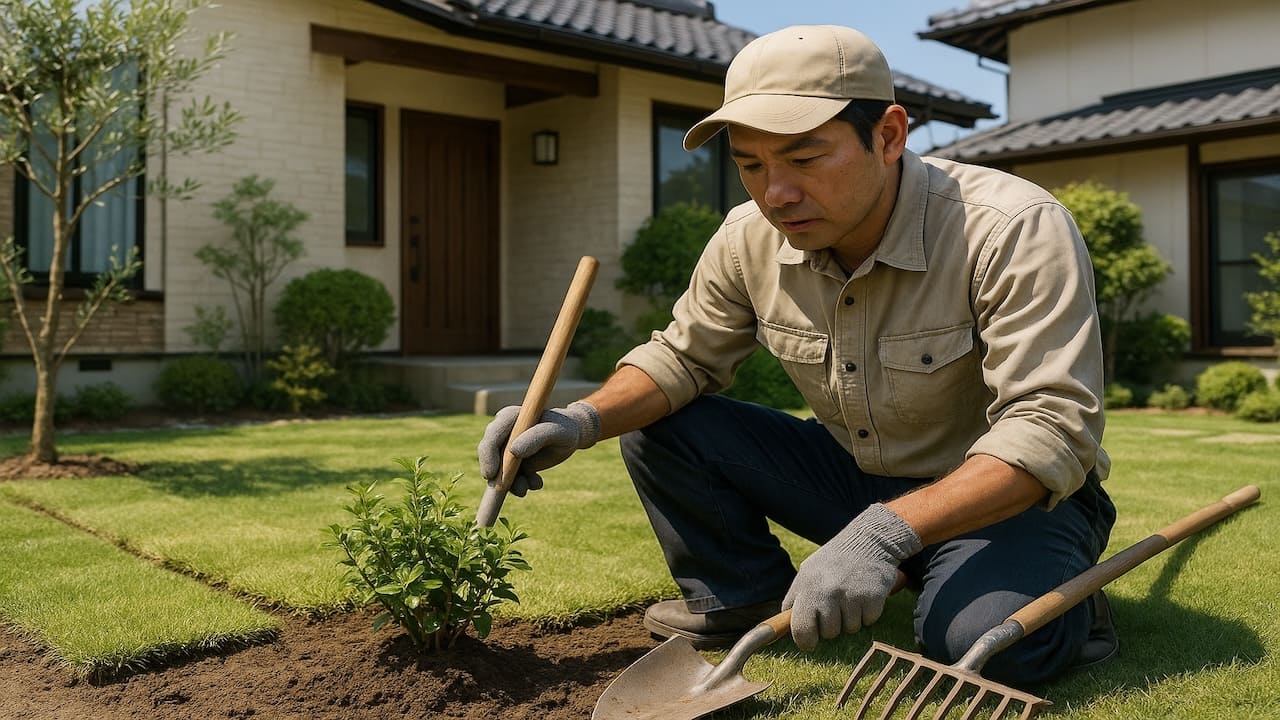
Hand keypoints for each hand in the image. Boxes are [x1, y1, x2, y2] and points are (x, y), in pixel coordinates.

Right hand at [476, 401, 600, 495]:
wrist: (572, 437)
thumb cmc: (565, 429)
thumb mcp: (556, 431)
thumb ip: (537, 437)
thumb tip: (513, 450)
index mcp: (510, 417)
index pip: (492, 435)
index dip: (487, 454)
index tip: (491, 474)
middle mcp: (504, 432)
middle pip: (488, 454)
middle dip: (497, 474)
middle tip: (511, 488)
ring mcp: (507, 448)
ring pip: (498, 470)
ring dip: (513, 483)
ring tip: (534, 484)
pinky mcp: (513, 463)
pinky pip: (509, 478)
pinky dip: (521, 485)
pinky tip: (537, 482)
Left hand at [783, 504, 921, 650]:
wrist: (869, 541)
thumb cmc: (835, 560)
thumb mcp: (808, 572)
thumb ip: (796, 598)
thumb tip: (783, 625)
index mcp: (807, 585)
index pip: (800, 627)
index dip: (804, 640)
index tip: (809, 643)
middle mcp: (826, 591)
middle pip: (828, 633)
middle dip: (832, 626)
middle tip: (837, 608)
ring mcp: (850, 595)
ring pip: (849, 629)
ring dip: (851, 619)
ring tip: (851, 596)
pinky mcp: (871, 598)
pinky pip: (867, 622)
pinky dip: (867, 613)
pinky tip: (864, 594)